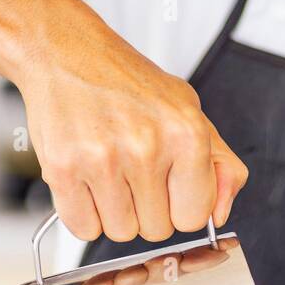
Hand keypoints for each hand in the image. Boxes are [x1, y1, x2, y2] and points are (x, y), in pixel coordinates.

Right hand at [21, 32, 247, 244]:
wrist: (66, 51)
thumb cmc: (126, 83)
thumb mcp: (189, 111)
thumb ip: (221, 165)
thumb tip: (219, 214)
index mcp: (185, 133)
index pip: (194, 217)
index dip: (180, 206)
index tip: (167, 185)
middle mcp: (146, 146)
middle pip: (157, 230)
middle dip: (146, 208)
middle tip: (132, 169)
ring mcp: (103, 159)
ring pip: (121, 232)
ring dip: (114, 211)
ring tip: (108, 170)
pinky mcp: (63, 169)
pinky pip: (83, 228)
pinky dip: (83, 212)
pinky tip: (86, 178)